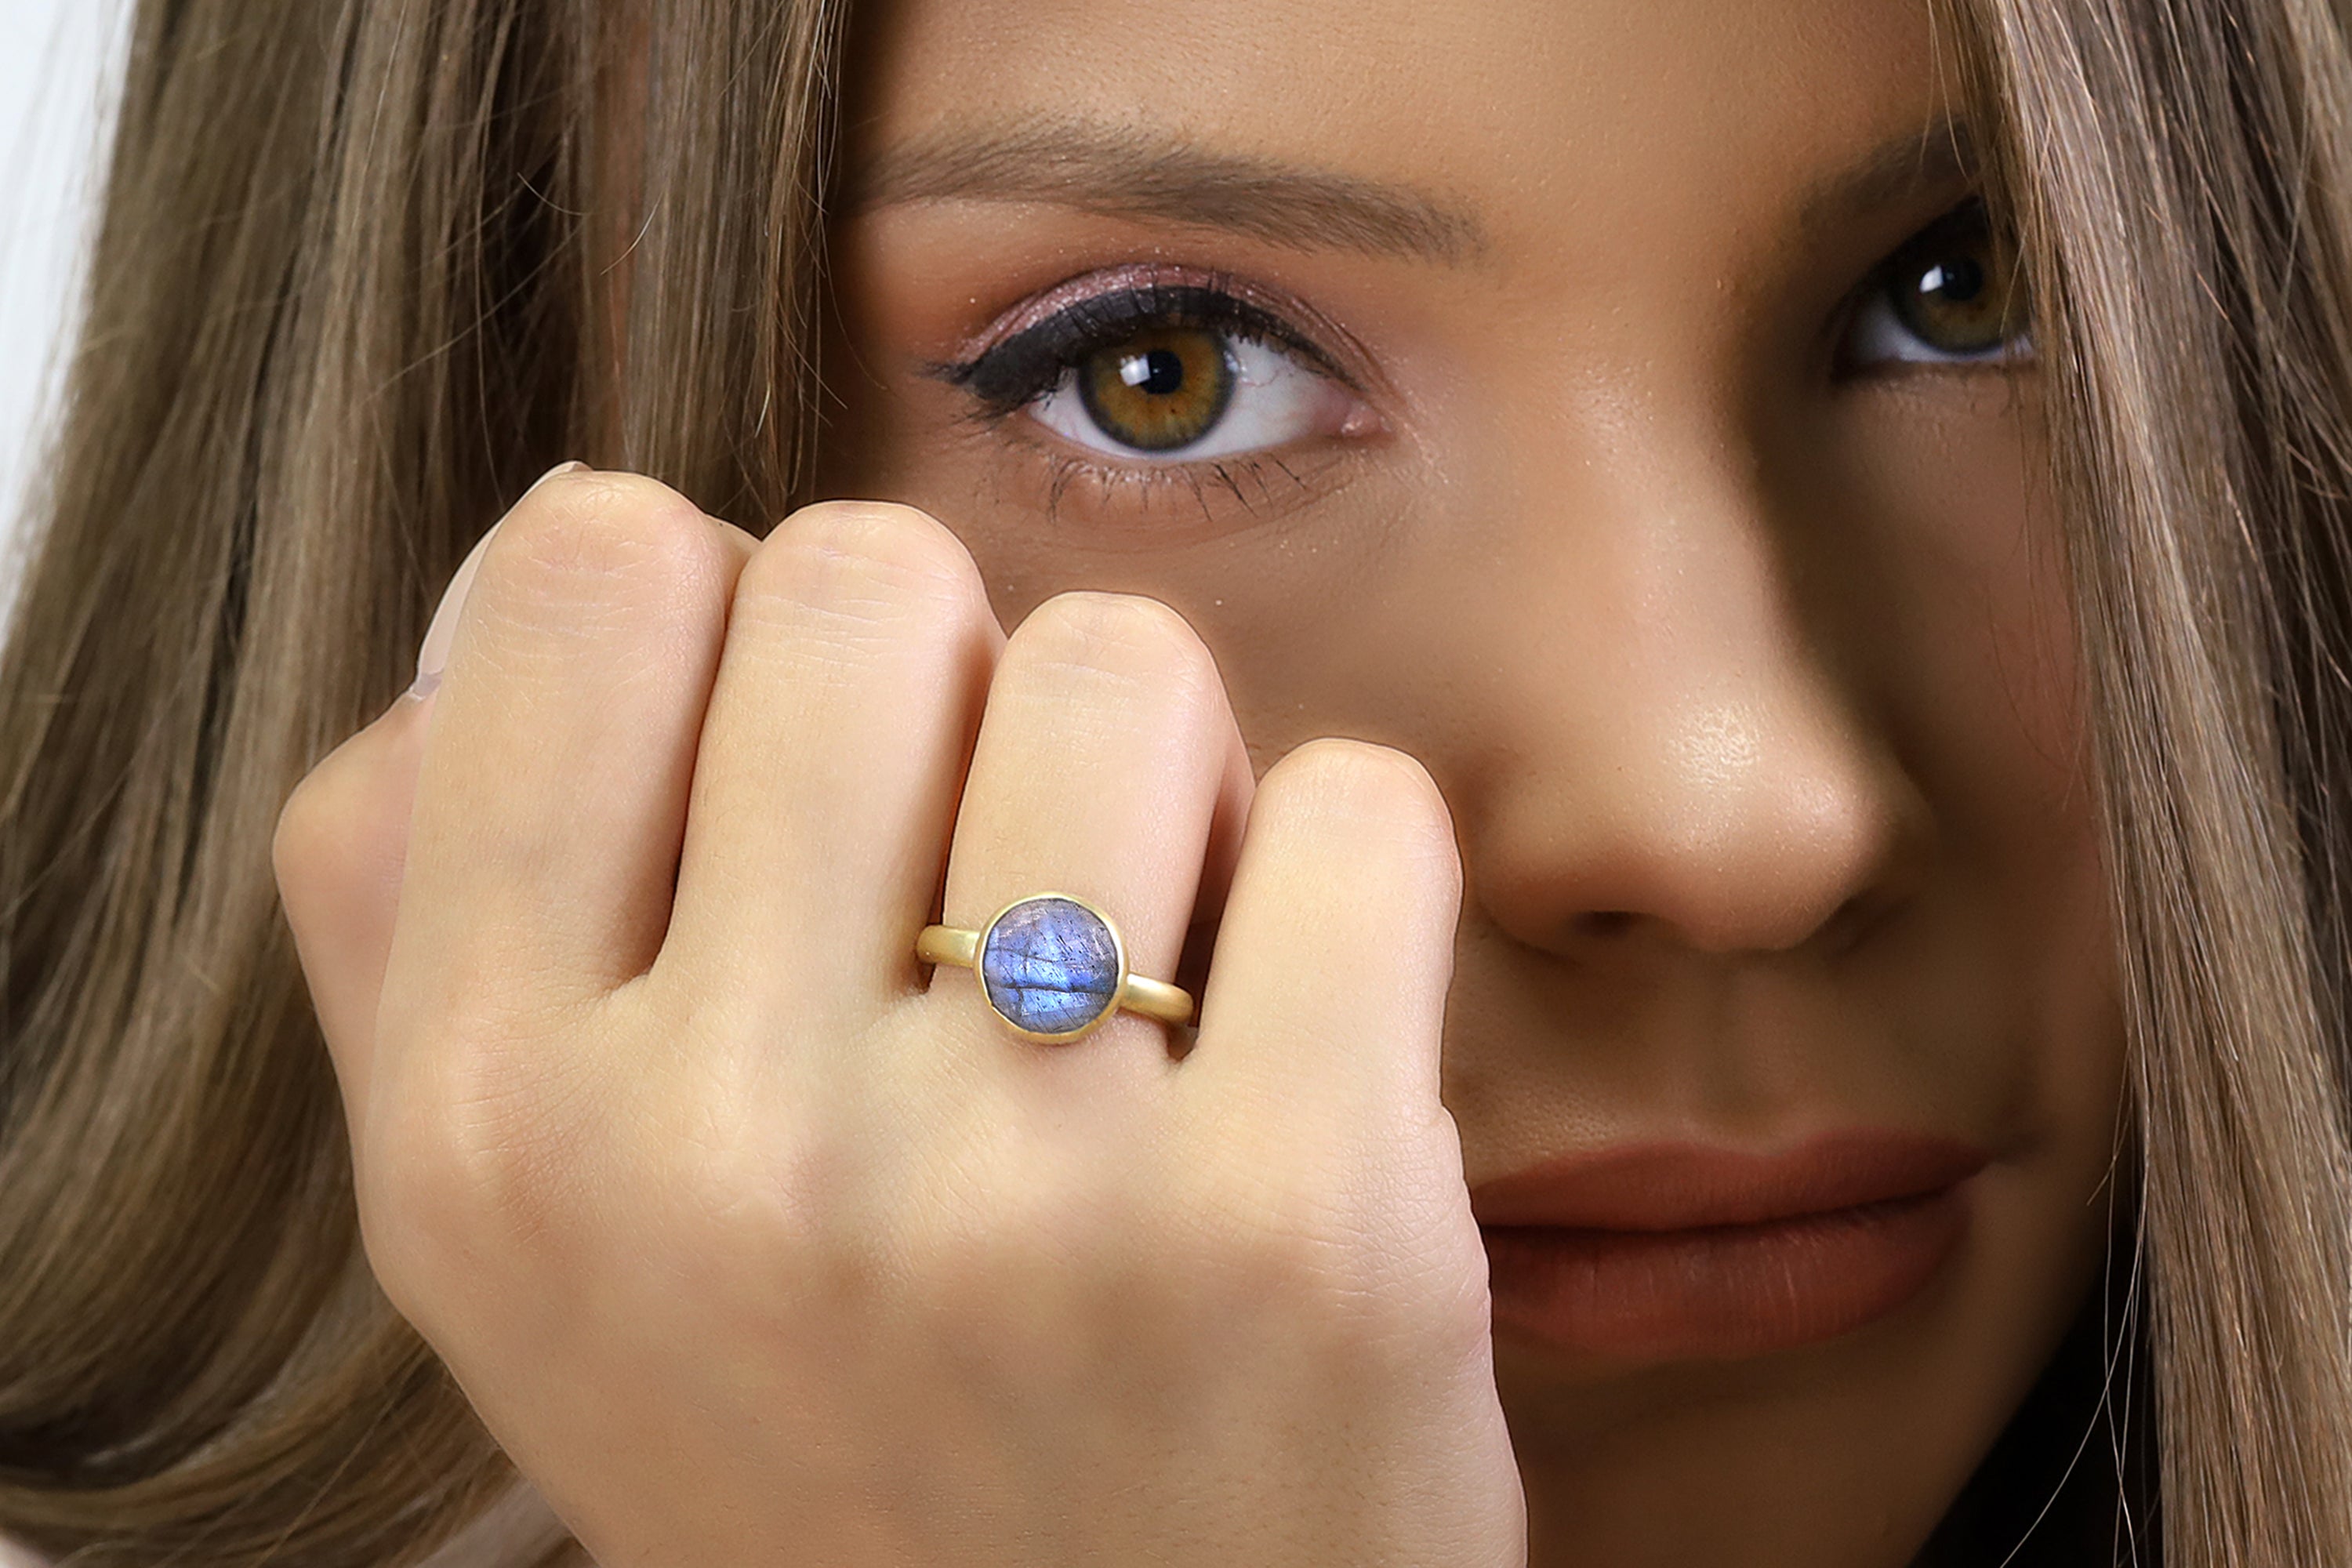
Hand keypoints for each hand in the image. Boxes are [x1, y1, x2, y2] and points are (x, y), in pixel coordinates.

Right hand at [273, 469, 1526, 1565]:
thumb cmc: (833, 1455)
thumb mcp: (530, 1245)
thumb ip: (440, 900)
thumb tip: (537, 558)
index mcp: (491, 1125)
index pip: (584, 572)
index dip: (725, 623)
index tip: (801, 774)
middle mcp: (716, 1150)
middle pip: (869, 580)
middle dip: (960, 699)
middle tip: (991, 894)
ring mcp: (1013, 1187)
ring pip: (1124, 665)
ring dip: (1167, 791)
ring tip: (1147, 988)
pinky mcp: (1297, 1223)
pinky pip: (1357, 812)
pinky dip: (1347, 892)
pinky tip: (1298, 1050)